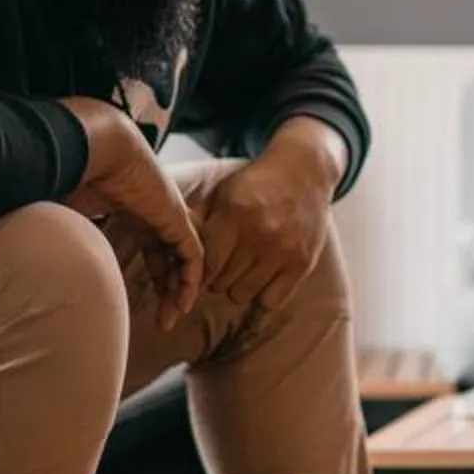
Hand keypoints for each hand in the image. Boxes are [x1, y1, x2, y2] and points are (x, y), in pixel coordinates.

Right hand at [59, 98, 202, 329]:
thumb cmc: (70, 171)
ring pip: (184, 259)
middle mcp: (152, 212)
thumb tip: (33, 260)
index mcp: (130, 208)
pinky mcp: (176, 218)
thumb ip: (61, 236)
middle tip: (162, 319)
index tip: (146, 301)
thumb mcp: (64, 213)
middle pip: (169, 256)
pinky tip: (182, 302)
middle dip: (168, 288)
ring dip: (180, 291)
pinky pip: (193, 256)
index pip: (151, 245)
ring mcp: (167, 214)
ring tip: (171, 318)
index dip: (152, 273)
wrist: (92, 144)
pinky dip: (190, 280)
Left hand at [197, 120, 341, 312]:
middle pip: (221, 282)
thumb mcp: (223, 194)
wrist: (304, 171)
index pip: (206, 263)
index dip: (199, 269)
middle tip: (224, 264)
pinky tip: (261, 280)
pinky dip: (261, 296)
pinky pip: (270, 301)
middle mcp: (260, 234)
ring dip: (237, 286)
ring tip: (242, 270)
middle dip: (217, 277)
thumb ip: (198, 222)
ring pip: (242, 294)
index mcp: (236, 213)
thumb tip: (170, 255)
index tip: (202, 264)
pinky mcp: (302, 263)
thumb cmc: (255, 185)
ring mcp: (284, 251)